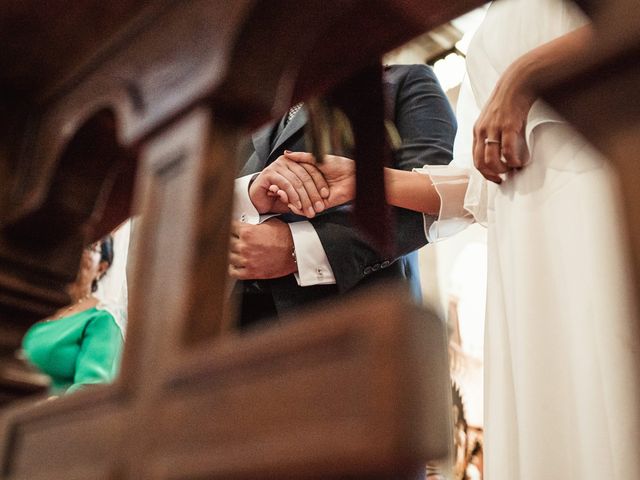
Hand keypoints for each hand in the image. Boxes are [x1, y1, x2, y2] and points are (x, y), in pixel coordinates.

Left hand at [228, 218, 296, 279]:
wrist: (296, 251)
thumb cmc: (285, 237)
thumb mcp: (268, 223)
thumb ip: (253, 224)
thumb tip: (244, 223)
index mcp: (247, 232)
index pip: (229, 227)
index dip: (231, 228)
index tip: (232, 229)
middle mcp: (244, 246)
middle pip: (227, 242)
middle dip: (231, 240)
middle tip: (235, 240)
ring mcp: (247, 260)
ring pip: (228, 257)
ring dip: (231, 254)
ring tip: (235, 252)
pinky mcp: (251, 272)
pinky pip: (233, 272)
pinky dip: (232, 268)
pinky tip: (235, 264)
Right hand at [249, 155, 329, 216]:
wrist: (256, 201)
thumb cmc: (276, 198)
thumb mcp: (296, 195)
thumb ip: (307, 191)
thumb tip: (322, 196)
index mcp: (295, 162)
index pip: (312, 170)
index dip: (320, 183)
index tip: (326, 196)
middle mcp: (287, 161)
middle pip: (305, 176)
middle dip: (313, 193)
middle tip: (318, 206)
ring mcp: (277, 166)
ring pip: (296, 181)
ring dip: (304, 197)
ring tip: (308, 209)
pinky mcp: (269, 173)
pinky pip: (285, 184)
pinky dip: (292, 195)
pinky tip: (297, 205)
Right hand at [278, 151, 355, 215]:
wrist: (353, 176)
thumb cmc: (338, 165)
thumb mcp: (315, 158)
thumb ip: (301, 157)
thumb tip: (286, 153)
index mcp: (311, 175)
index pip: (294, 180)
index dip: (285, 180)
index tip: (275, 180)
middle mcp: (312, 187)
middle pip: (295, 192)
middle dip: (285, 192)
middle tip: (275, 190)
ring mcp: (316, 196)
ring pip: (299, 202)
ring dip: (290, 201)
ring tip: (281, 197)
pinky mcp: (321, 205)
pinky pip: (307, 210)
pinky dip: (298, 209)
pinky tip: (292, 205)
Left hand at [472, 67, 534, 183]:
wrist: (518, 81)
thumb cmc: (510, 101)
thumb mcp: (496, 119)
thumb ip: (497, 136)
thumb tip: (505, 154)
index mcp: (478, 130)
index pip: (475, 159)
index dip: (484, 172)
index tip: (495, 178)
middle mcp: (482, 130)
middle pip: (480, 162)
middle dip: (491, 174)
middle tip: (503, 178)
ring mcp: (493, 128)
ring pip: (491, 159)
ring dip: (502, 169)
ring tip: (512, 169)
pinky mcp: (508, 125)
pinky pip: (507, 150)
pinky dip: (513, 160)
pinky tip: (519, 162)